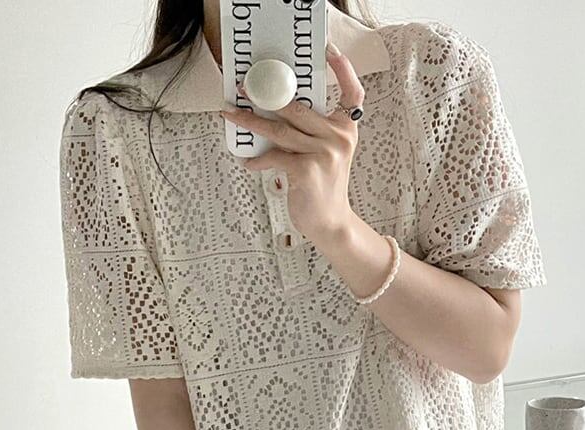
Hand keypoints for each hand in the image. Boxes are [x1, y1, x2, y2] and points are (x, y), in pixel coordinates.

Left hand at [220, 42, 362, 245]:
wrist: (331, 223)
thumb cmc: (323, 187)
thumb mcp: (327, 154)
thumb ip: (313, 132)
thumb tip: (276, 112)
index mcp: (346, 129)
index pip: (353, 93)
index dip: (344, 70)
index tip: (329, 51)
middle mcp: (338, 137)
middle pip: (297, 107)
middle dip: (265, 96)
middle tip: (243, 88)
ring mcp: (324, 153)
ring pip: (279, 129)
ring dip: (250, 123)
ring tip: (231, 115)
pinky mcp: (307, 170)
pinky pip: (274, 156)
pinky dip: (257, 159)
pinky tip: (248, 161)